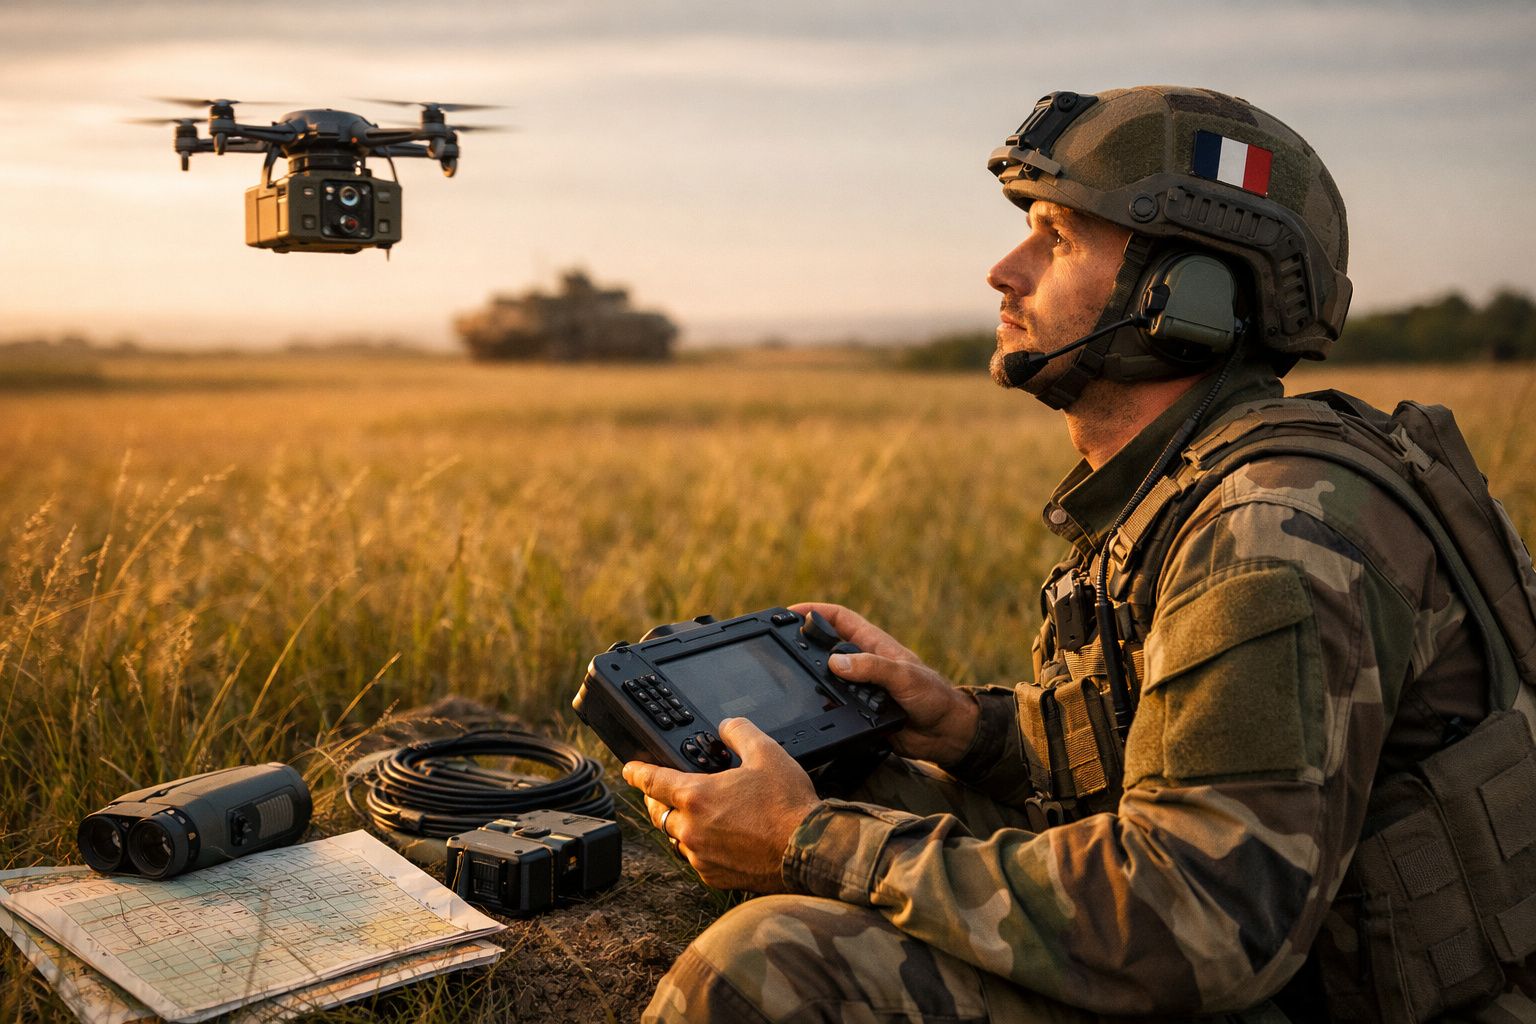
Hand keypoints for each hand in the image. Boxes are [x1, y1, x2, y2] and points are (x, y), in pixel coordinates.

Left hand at [621, 718, 819, 892]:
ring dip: (679, 826)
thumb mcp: (766, 753)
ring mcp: (701, 856)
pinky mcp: (714, 876)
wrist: (808, 850)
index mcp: (697, 796)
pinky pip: (696, 859)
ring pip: (676, 838)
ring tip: (693, 816)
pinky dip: (699, 847)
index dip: (636, 772)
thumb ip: (740, 732)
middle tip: (661, 793)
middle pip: (658, 813)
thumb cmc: (788, 806)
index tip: (628, 769)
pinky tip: (716, 839)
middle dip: (656, 801)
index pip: (652, 781)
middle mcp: (691, 829)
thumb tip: (726, 726)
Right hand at [790, 602, 979, 765]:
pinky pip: (834, 705)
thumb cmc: (933, 697)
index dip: (815, 611)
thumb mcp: (903, 676)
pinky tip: (809, 709)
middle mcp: (864, 663)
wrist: (946, 734)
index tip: (789, 611)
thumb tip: (836, 663)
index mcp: (874, 644)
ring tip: (790, 681)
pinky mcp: (859, 711)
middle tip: (780, 649)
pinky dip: (821, 706)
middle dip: (804, 645)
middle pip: (826, 647)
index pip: (839, 619)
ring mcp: (860, 687)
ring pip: (827, 678)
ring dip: (811, 679)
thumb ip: (872, 668)